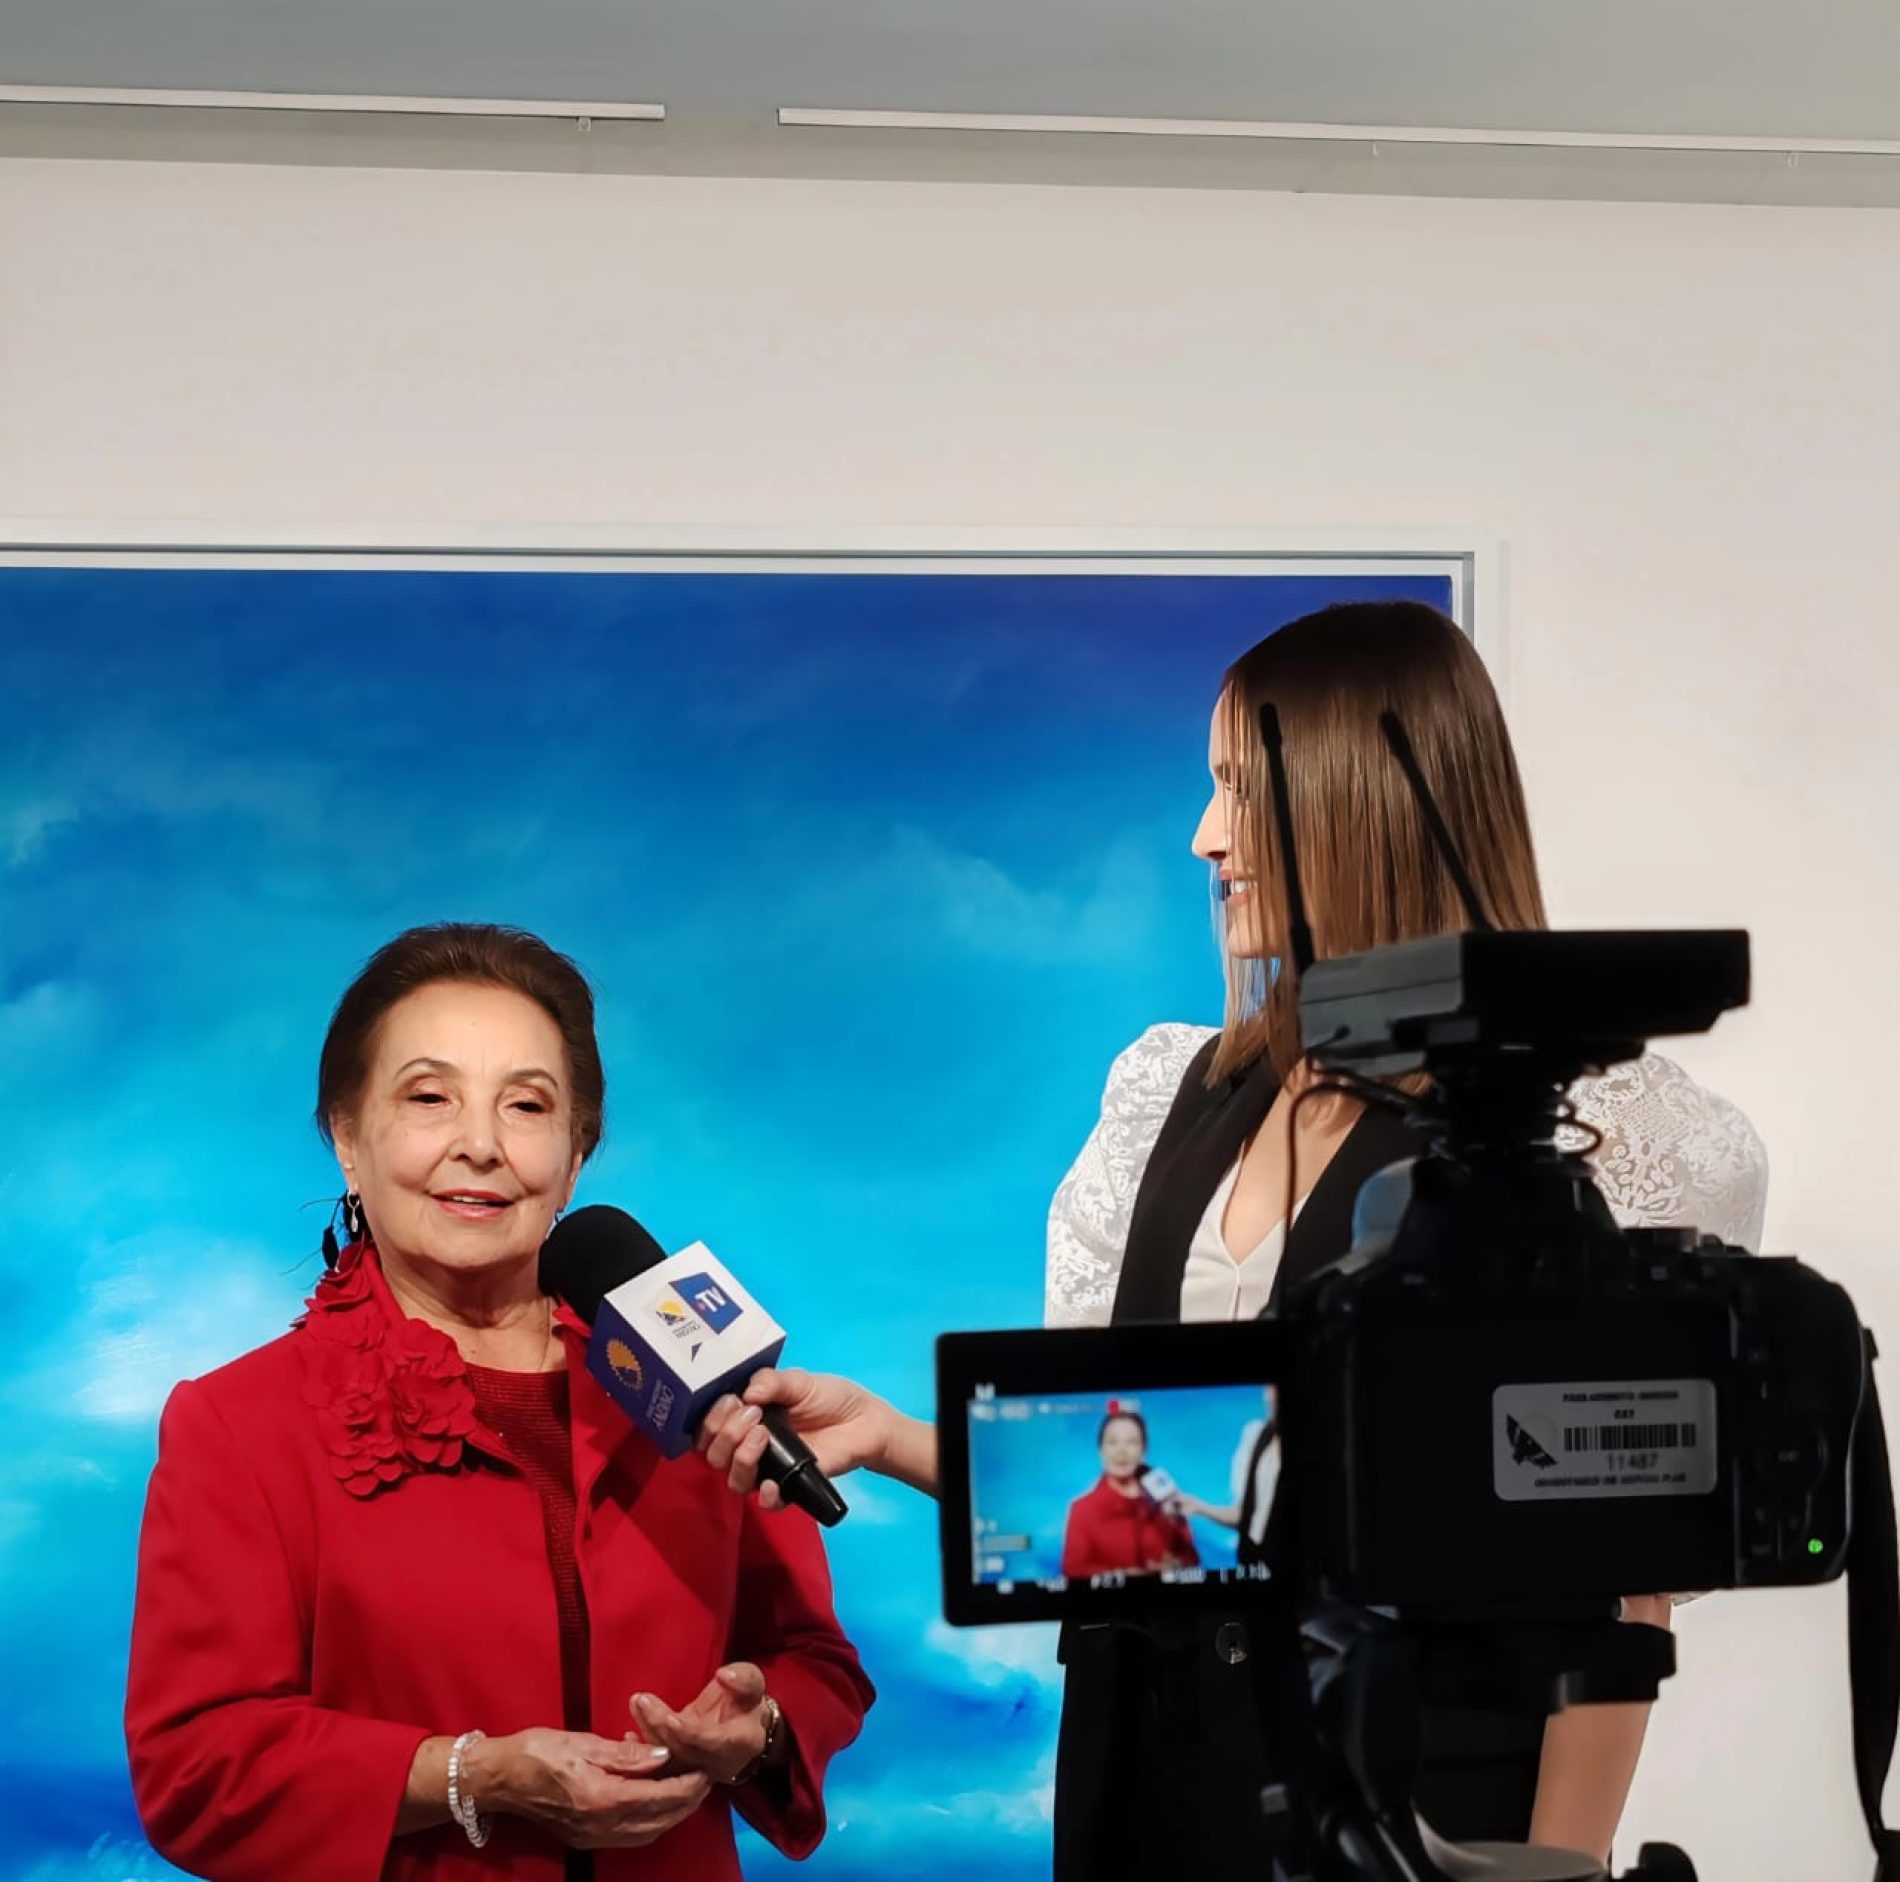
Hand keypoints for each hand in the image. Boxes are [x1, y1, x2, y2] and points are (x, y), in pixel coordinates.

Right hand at [466, 1727, 709, 1849]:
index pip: (659, 1798)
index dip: (687, 1786)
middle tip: (704, 1779)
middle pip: (659, 1822)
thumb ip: (627, 1753)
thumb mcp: (584, 1742)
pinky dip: (650, 1820)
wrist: (500, 1778)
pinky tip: (654, 1798)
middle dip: (686, 1803)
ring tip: (686, 1788)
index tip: (706, 1771)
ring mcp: (593, 1836)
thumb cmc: (539, 1752)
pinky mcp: (585, 1837)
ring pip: (647, 1832)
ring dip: (671, 1814)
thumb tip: (664, 1755)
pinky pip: (630, 1835)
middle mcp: (601, 1825)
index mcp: (603, 1798)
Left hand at [630, 1662, 777, 1786]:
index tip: (670, 1717)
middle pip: (684, 1752)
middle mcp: (717, 1764)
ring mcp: (696, 1771)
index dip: (691, 1733)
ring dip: (648, 1732)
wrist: (742, 1724)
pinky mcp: (680, 1770)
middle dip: (660, 1728)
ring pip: (667, 1760)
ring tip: (636, 1703)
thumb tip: (724, 1676)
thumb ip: (742, 1679)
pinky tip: (628, 1735)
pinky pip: (658, 1767)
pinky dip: (642, 1752)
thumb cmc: (747, 1699)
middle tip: (641, 1701)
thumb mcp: (752, 1683)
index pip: (712, 1742)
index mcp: (740, 1744)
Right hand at [698, 1368, 893, 1508]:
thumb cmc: (829, 1397)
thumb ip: (772, 1382)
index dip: (711, 1418)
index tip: (732, 1403)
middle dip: (725, 1435)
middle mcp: (751, 1445)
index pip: (710, 1427)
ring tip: (763, 1436)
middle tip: (753, 1417)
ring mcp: (769, 1468)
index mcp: (747, 1416)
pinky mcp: (791, 1487)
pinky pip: (767, 1503)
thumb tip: (746, 1394)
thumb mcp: (799, 1381)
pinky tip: (772, 1483)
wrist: (864, 1420)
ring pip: (735, 1479)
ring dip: (741, 1459)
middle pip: (716, 1455)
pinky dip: (765, 1495)